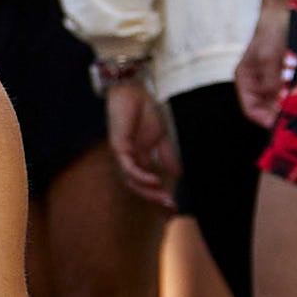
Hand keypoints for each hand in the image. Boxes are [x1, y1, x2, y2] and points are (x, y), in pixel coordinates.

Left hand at [102, 74, 178, 209]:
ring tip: (163, 196)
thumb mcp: (161, 136)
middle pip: (138, 186)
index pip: (147, 183)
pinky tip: (154, 180)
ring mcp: (122, 154)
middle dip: (154, 198)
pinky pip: (127, 167)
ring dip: (147, 191)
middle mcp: (129, 159)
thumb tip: (178, 174)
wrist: (133, 90)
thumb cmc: (144, 110)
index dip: (159, 196)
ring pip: (130, 181)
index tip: (174, 207)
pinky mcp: (118, 146)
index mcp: (139, 158)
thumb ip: (167, 155)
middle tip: (170, 206)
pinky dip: (140, 176)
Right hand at [235, 0, 296, 127]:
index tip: (283, 126)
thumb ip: (270, 81)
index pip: (251, 110)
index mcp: (245, 80)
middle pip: (268, 110)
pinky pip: (293, 93)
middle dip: (282, 116)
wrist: (287, 8)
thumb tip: (278, 105)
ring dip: (293, 107)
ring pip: (282, 103)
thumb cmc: (272, 30)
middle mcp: (258, 83)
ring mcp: (273, 79)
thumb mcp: (269, 56)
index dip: (266, 121)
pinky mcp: (288, 74)